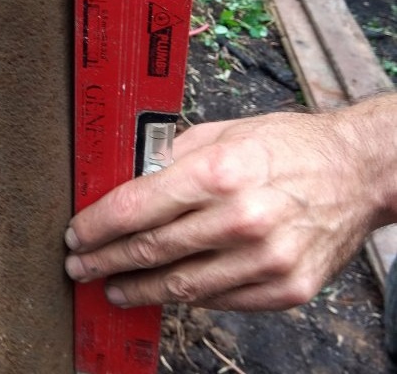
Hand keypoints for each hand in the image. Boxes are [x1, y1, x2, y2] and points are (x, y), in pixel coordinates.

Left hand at [65, 101, 392, 310]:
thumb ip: (174, 158)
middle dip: (105, 260)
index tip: (76, 234)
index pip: (136, 207)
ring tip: (112, 287)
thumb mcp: (225, 132)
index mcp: (219, 172)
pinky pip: (220, 300)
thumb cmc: (289, 145)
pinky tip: (164, 292)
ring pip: (181, 285)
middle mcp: (241, 218)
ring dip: (137, 288)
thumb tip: (131, 179)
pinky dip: (185, 297)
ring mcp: (265, 259)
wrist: (356, 173)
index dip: (97, 225)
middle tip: (80, 265)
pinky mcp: (285, 287)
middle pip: (151, 249)